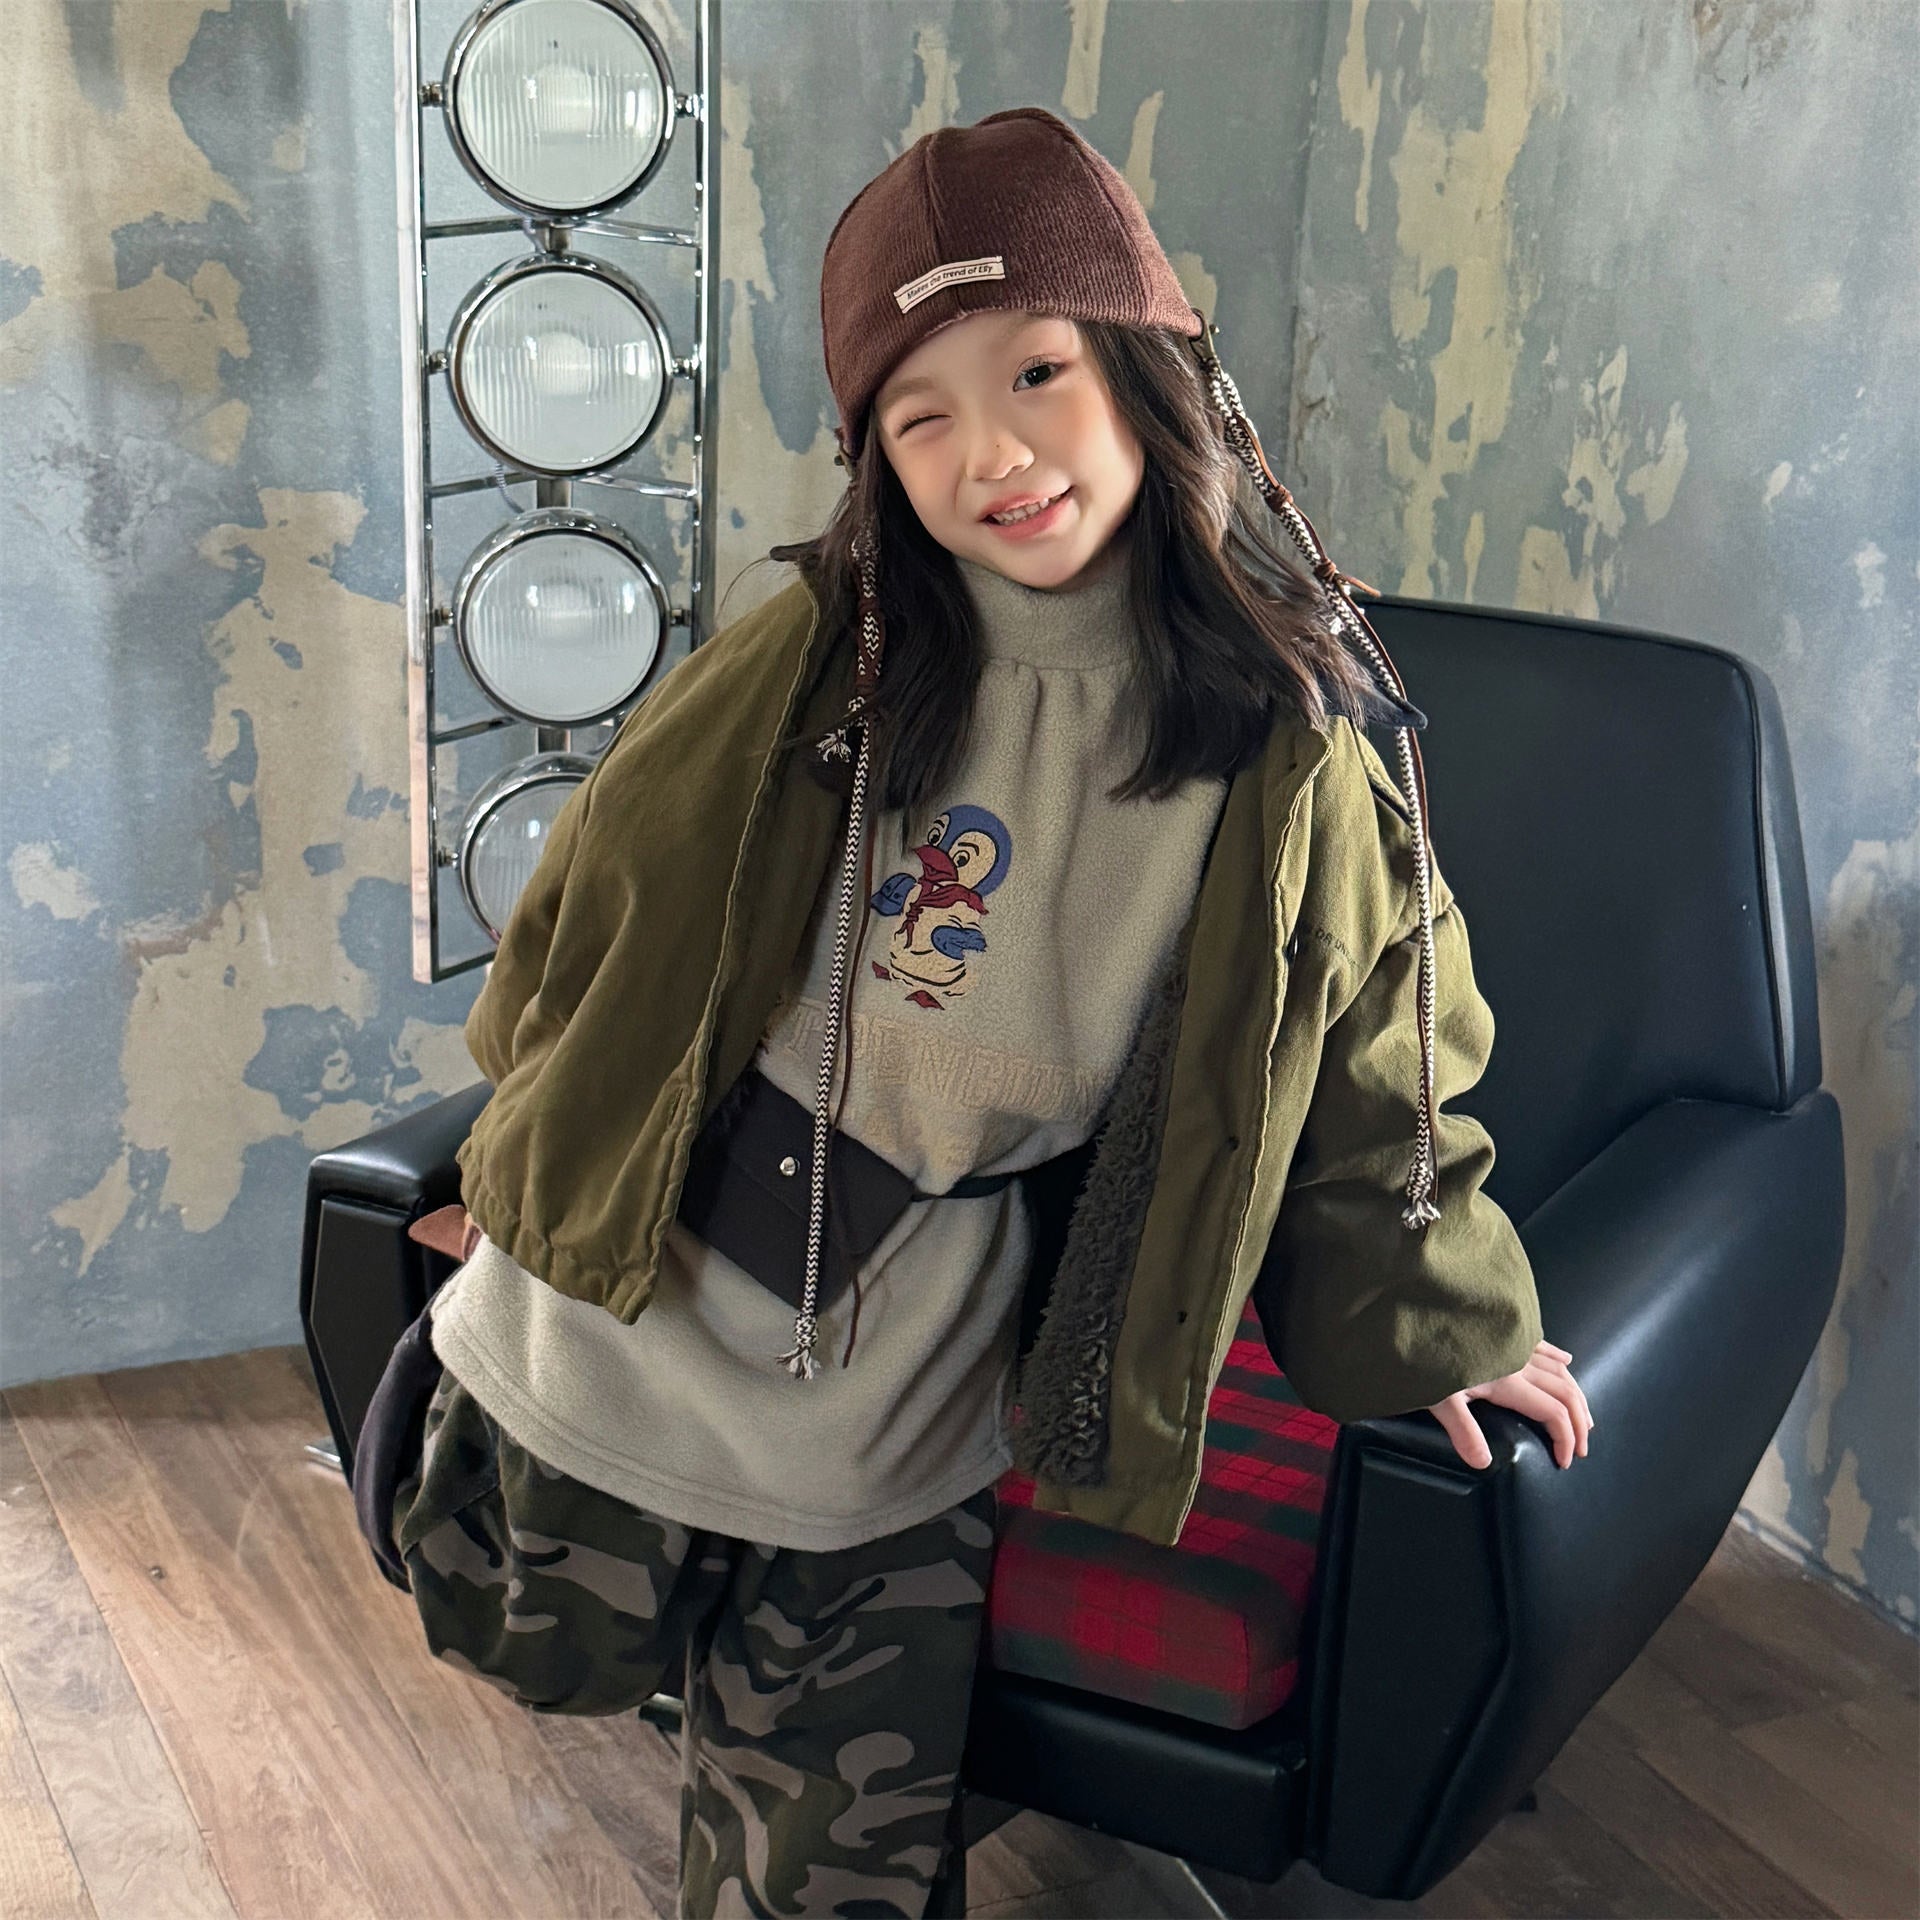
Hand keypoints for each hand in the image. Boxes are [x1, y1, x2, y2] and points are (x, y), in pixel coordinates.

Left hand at [1427, 1340, 1592, 1469]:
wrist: (1416, 1313)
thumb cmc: (1422, 1356)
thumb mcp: (1438, 1397)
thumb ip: (1463, 1430)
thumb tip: (1483, 1462)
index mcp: (1507, 1380)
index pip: (1552, 1412)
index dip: (1566, 1439)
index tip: (1564, 1462)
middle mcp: (1517, 1360)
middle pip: (1564, 1392)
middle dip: (1579, 1422)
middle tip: (1582, 1448)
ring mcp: (1512, 1343)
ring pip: (1557, 1368)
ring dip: (1575, 1394)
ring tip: (1584, 1417)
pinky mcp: (1501, 1331)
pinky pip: (1539, 1342)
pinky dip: (1557, 1355)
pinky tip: (1567, 1360)